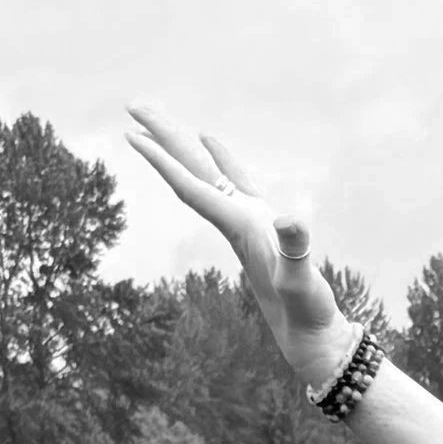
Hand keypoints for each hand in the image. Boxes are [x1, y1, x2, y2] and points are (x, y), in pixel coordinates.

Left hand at [123, 105, 359, 391]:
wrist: (310, 338)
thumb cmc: (306, 313)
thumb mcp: (302, 282)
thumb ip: (295, 251)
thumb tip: (287, 220)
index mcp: (239, 227)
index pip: (193, 188)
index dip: (163, 162)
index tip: (133, 134)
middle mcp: (235, 220)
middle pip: (191, 172)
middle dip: (163, 139)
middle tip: (133, 105)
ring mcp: (247, 220)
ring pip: (206, 172)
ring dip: (183, 145)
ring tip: (158, 121)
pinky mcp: (262, 224)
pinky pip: (234, 180)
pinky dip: (220, 158)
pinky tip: (208, 140)